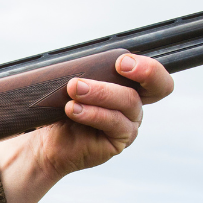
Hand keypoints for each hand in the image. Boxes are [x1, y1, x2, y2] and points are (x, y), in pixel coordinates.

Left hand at [0, 53, 173, 202]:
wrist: (47, 140)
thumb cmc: (61, 107)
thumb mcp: (77, 82)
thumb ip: (92, 70)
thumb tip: (90, 61)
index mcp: (129, 86)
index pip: (155, 75)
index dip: (150, 67)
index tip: (123, 61)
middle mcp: (135, 105)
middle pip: (155, 86)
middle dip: (142, 71)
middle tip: (118, 64)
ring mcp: (130, 124)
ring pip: (128, 101)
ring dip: (100, 92)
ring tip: (74, 88)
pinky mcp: (120, 140)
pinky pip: (114, 122)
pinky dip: (93, 113)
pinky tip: (74, 109)